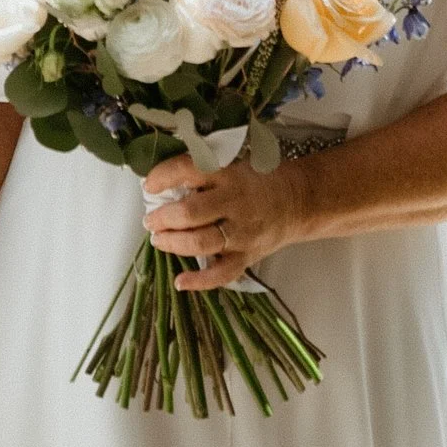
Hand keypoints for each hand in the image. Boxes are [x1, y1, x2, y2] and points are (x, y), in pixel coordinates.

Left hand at [143, 154, 307, 291]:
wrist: (297, 201)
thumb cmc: (258, 181)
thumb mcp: (232, 165)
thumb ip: (202, 173)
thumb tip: (163, 185)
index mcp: (228, 174)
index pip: (189, 170)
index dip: (163, 177)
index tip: (148, 186)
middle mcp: (234, 203)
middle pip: (191, 213)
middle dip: (163, 218)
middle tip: (150, 220)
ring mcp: (242, 233)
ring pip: (201, 242)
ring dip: (173, 243)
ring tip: (158, 240)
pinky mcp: (247, 256)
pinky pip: (222, 274)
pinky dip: (199, 281)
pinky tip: (180, 281)